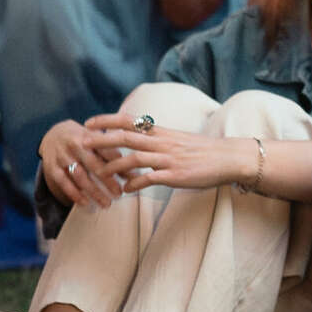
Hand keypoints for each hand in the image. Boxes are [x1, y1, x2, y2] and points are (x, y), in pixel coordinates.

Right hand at [39, 119, 124, 209]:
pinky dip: (74, 194)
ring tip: (106, 203)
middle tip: (119, 194)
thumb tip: (136, 173)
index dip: (121, 166)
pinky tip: (85, 203)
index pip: (108, 152)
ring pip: (80, 176)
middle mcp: (75, 145)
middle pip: (94, 165)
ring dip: (94, 192)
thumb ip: (115, 155)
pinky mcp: (51, 167)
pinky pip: (63, 182)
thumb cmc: (84, 139)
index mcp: (91, 136)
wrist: (53, 133)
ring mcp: (62, 156)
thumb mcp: (99, 141)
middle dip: (108, 181)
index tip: (133, 179)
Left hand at [84, 113, 257, 193]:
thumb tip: (142, 140)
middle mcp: (162, 143)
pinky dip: (134, 184)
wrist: (229, 158)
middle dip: (101, 140)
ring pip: (134, 159)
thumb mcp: (179, 140)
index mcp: (162, 132)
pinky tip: (126, 190)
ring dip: (113, 166)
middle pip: (126, 137)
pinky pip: (149, 179)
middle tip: (82, 142)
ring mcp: (168, 159)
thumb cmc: (205, 151)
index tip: (89, 123)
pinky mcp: (175, 175)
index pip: (130, 121)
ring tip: (99, 173)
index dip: (107, 121)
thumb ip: (159, 140)